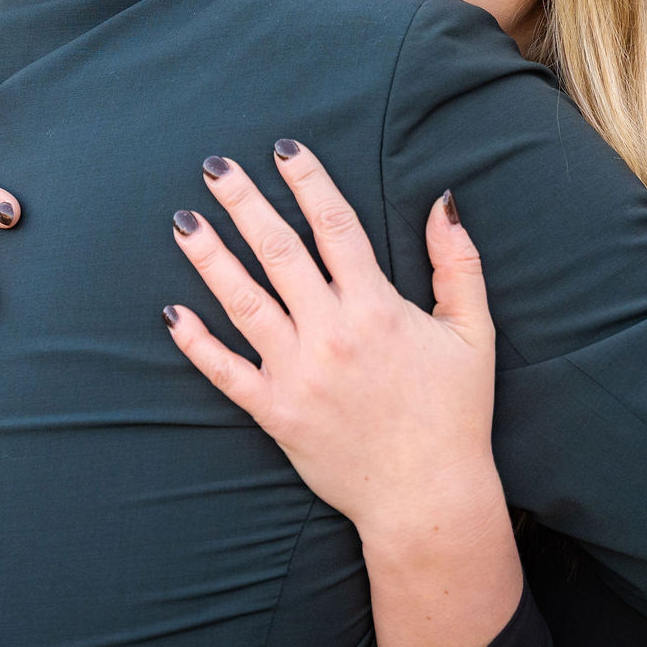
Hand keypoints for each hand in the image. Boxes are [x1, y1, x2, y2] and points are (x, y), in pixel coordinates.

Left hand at [163, 141, 504, 544]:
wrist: (427, 497)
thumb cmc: (455, 413)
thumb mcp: (474, 332)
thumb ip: (458, 264)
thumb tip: (443, 201)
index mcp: (377, 308)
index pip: (335, 226)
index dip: (308, 182)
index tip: (284, 149)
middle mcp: (331, 333)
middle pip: (278, 251)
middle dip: (244, 202)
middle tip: (214, 166)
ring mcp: (298, 373)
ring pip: (242, 301)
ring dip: (210, 258)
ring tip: (184, 222)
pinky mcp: (276, 412)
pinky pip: (225, 372)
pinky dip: (197, 343)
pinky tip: (173, 312)